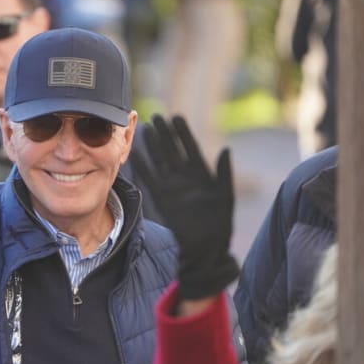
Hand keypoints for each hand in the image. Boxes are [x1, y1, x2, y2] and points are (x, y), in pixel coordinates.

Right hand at [131, 115, 238, 299]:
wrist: (206, 246)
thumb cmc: (220, 222)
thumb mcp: (226, 195)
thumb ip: (225, 172)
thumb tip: (226, 149)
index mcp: (203, 174)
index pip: (191, 148)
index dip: (183, 133)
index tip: (176, 117)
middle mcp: (185, 177)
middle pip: (173, 150)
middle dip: (165, 134)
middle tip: (156, 116)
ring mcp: (173, 187)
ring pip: (161, 161)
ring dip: (153, 145)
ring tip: (145, 128)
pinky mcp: (162, 198)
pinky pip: (151, 179)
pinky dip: (144, 167)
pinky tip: (137, 153)